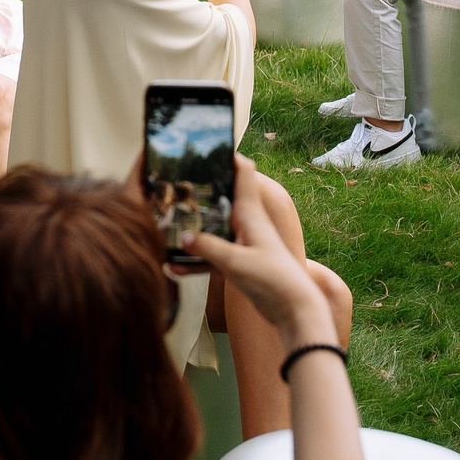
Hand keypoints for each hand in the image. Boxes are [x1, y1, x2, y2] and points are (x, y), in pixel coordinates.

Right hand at [181, 158, 331, 341]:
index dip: (226, 155)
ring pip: (212, 229)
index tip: (203, 147)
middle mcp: (247, 223)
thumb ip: (207, 247)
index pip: (242, 172)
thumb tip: (181, 235)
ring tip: (164, 226)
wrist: (296, 311)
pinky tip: (174, 267)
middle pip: (221, 198)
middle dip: (198, 191)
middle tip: (170, 186)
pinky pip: (212, 256)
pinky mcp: (240, 264)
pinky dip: (195, 259)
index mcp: (251, 213)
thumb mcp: (235, 263)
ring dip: (192, 229)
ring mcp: (243, 244)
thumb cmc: (273, 280)